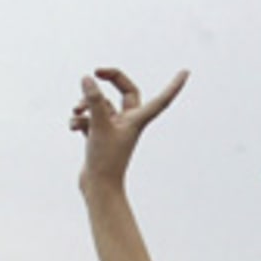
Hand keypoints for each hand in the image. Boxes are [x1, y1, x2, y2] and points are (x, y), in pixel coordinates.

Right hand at [72, 67, 188, 193]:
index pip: (161, 99)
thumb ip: (94, 101)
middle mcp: (128, 123)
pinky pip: (91, 119)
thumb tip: (88, 79)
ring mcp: (114, 129)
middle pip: (125, 91)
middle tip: (96, 72)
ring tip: (77, 111)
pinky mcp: (100, 136)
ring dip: (86, 103)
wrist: (98, 187)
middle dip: (110, 79)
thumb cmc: (105, 160)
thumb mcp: (99, 125)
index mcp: (137, 120)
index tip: (186, 72)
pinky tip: (73, 126)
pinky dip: (81, 119)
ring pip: (102, 105)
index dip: (174, 85)